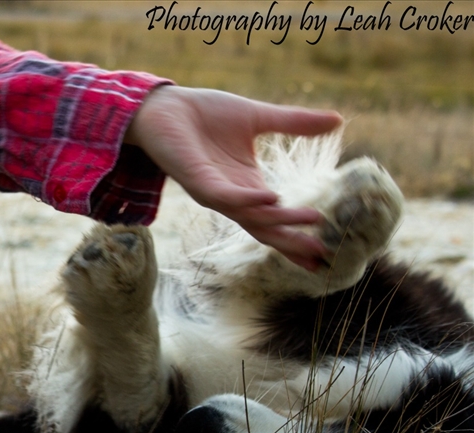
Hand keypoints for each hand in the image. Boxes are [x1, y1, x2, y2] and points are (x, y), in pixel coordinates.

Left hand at [124, 86, 342, 269]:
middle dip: (292, 241)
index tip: (324, 253)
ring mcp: (214, 191)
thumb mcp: (258, 118)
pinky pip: (225, 196)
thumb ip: (295, 124)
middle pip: (265, 228)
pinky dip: (248, 199)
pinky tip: (272, 197)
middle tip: (321, 253)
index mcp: (247, 186)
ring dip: (281, 219)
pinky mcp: (197, 180)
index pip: (275, 219)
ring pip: (250, 215)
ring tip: (313, 218)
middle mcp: (232, 196)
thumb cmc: (206, 114)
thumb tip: (339, 120)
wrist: (166, 106)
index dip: (297, 234)